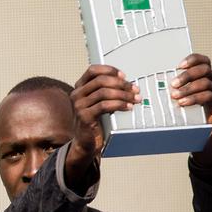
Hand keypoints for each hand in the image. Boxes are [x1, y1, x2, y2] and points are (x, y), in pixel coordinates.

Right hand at [67, 65, 138, 181]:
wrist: (86, 141)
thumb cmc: (94, 121)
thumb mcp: (99, 101)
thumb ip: (108, 91)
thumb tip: (128, 84)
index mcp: (79, 87)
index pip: (93, 70)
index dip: (110, 70)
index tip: (124, 76)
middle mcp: (77, 94)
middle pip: (101, 80)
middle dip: (121, 84)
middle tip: (135, 89)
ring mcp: (79, 105)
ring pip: (104, 92)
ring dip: (124, 94)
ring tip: (135, 99)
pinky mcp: (84, 116)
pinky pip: (105, 105)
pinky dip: (120, 105)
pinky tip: (128, 107)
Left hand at [173, 54, 211, 165]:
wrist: (203, 136)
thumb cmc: (189, 116)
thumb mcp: (179, 100)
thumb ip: (171, 91)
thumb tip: (146, 86)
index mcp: (205, 78)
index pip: (203, 61)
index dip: (192, 59)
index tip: (179, 65)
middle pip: (204, 69)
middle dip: (187, 75)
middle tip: (172, 84)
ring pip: (206, 83)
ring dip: (188, 88)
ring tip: (174, 96)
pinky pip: (210, 97)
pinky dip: (195, 98)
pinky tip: (183, 103)